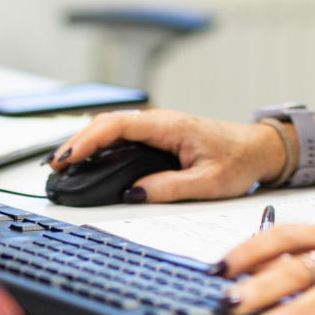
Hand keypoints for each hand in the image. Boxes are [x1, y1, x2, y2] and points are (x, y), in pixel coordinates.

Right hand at [45, 109, 286, 202]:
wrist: (259, 148)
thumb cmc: (239, 161)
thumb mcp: (209, 182)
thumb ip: (171, 188)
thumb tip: (134, 194)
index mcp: (170, 126)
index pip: (118, 125)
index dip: (88, 140)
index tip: (68, 157)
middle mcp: (160, 121)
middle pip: (107, 123)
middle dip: (78, 142)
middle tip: (55, 165)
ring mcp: (158, 127)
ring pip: (112, 127)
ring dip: (86, 142)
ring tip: (63, 164)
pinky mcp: (158, 136)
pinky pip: (122, 135)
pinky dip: (100, 145)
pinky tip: (88, 160)